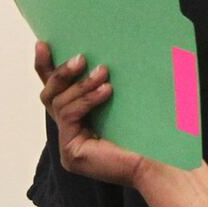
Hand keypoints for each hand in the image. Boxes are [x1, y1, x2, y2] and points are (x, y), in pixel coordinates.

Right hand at [35, 41, 148, 186]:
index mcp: (81, 122)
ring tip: (103, 73)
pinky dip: (86, 100)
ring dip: (80, 85)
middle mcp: (70, 134)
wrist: (164, 162)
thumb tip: (102, 53)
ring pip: (58, 104)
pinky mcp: (72, 153)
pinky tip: (106, 91)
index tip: (43, 44)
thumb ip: (106, 82)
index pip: (57, 92)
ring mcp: (69, 146)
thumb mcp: (124, 99)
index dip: (46, 68)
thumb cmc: (152, 131)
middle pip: (50, 96)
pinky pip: (69, 116)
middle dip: (61, 73)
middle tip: (81, 58)